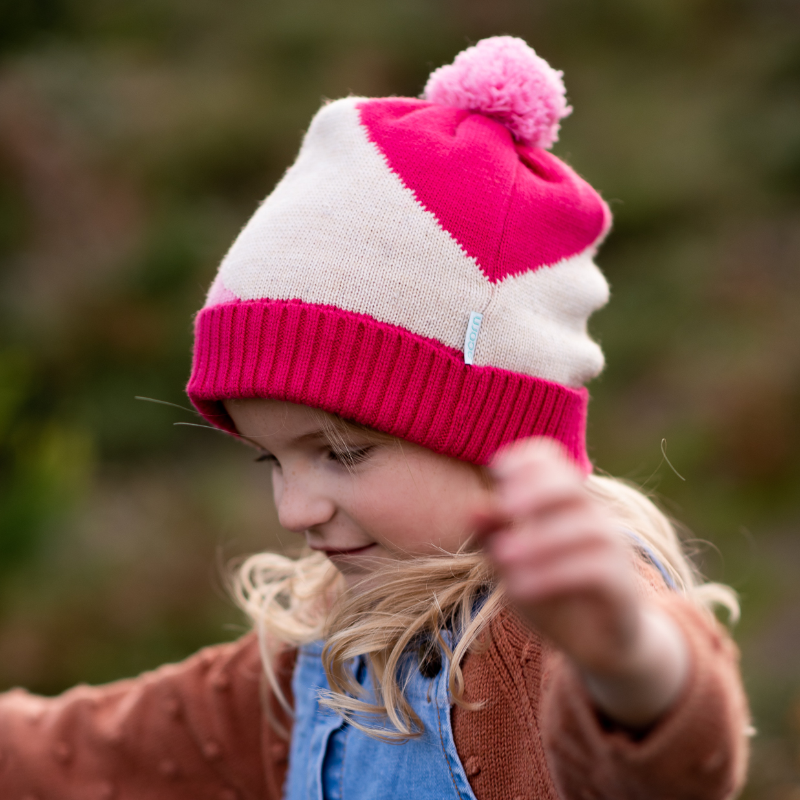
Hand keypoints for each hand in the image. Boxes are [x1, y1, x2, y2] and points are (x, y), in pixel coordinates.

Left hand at [473, 437, 687, 727]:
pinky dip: (554, 574)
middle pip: (573, 487)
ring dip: (541, 538)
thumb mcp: (513, 564)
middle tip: (505, 504)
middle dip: (537, 489)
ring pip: (589, 528)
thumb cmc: (551, 592)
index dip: (525, 458)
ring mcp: (613, 552)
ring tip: (502, 556)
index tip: (497, 471)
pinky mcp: (622, 589)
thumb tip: (473, 510)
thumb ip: (494, 537)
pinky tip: (519, 588)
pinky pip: (596, 570)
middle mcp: (592, 519)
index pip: (552, 460)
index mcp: (564, 505)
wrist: (599, 644)